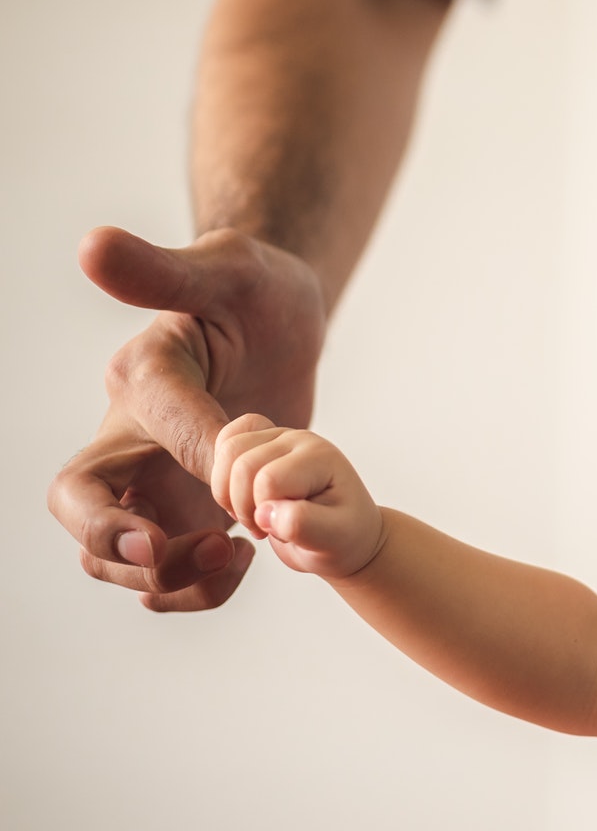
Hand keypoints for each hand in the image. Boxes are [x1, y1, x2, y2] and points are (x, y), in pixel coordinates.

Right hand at [46, 227, 326, 609]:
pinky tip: (252, 555)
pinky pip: (165, 571)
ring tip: (240, 555)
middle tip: (202, 549)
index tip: (222, 503)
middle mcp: (129, 435)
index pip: (137, 427)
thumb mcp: (227, 267)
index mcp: (141, 377)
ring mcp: (150, 477)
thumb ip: (165, 270)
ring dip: (168, 576)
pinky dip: (198, 584)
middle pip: (80, 509)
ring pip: (114, 555)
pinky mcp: (182, 506)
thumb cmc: (255, 288)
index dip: (166, 467)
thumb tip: (91, 246)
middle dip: (119, 545)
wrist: (282, 321)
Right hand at [211, 415, 384, 579]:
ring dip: (228, 492)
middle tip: (264, 527)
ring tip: (253, 514)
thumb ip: (302, 524)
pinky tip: (240, 497)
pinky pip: (225, 442)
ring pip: (226, 451)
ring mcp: (278, 437)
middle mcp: (299, 439)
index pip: (268, 480)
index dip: (264, 513)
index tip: (284, 530)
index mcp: (320, 458)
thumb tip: (265, 512)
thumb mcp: (332, 539)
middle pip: (241, 463)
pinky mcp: (261, 442)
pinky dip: (221, 474)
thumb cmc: (340, 537)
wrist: (344, 534)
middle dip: (242, 505)